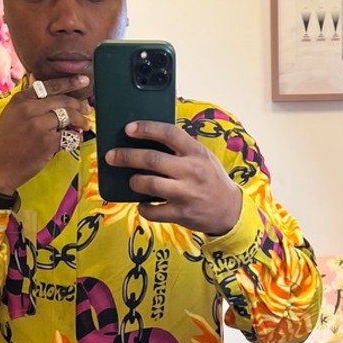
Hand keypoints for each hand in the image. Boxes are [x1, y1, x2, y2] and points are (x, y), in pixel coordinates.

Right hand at [0, 78, 91, 195]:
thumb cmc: (7, 142)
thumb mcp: (11, 114)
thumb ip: (27, 100)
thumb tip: (37, 80)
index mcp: (21, 99)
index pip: (50, 86)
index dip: (69, 82)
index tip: (83, 80)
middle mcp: (30, 109)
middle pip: (63, 101)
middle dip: (79, 105)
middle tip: (87, 109)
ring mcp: (39, 125)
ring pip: (68, 116)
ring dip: (80, 121)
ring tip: (85, 125)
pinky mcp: (47, 142)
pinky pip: (69, 136)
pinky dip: (76, 138)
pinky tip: (75, 139)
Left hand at [106, 120, 242, 236]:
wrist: (230, 211)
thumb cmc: (211, 180)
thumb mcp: (203, 157)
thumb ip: (181, 148)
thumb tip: (148, 139)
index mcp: (196, 152)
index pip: (169, 133)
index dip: (146, 129)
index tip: (128, 129)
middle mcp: (191, 171)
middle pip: (152, 159)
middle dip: (126, 156)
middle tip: (112, 156)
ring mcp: (186, 194)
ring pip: (149, 184)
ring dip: (135, 182)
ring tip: (132, 181)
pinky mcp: (181, 214)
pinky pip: (153, 211)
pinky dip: (143, 208)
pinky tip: (142, 204)